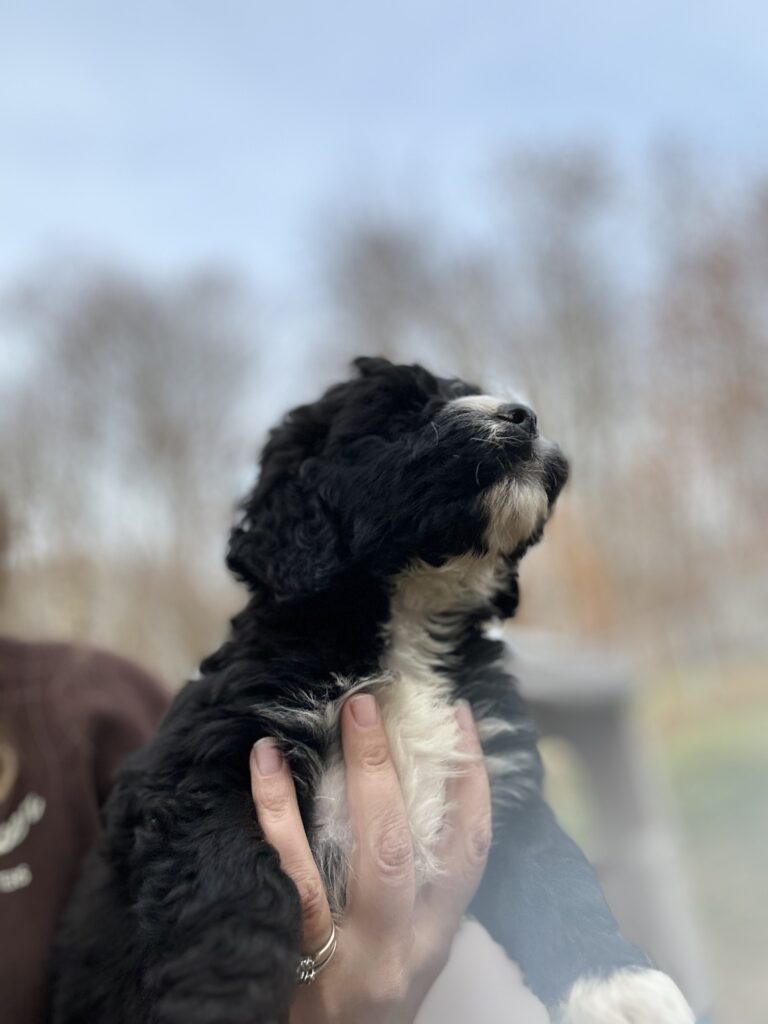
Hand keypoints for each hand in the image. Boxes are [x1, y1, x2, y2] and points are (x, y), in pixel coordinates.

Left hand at [249, 694, 491, 1023]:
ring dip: (336, 780)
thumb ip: (411, 894)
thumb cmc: (359, 1006)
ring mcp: (341, 954)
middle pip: (400, 846)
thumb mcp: (402, 956)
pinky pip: (284, 875)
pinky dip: (274, 812)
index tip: (458, 718)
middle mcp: (396, 946)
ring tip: (319, 721)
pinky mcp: (288, 958)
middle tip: (367, 703)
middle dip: (387, 767)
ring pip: (345, 857)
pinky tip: (263, 765)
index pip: (467, 852)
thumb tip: (405, 792)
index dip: (470, 781)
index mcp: (432, 938)